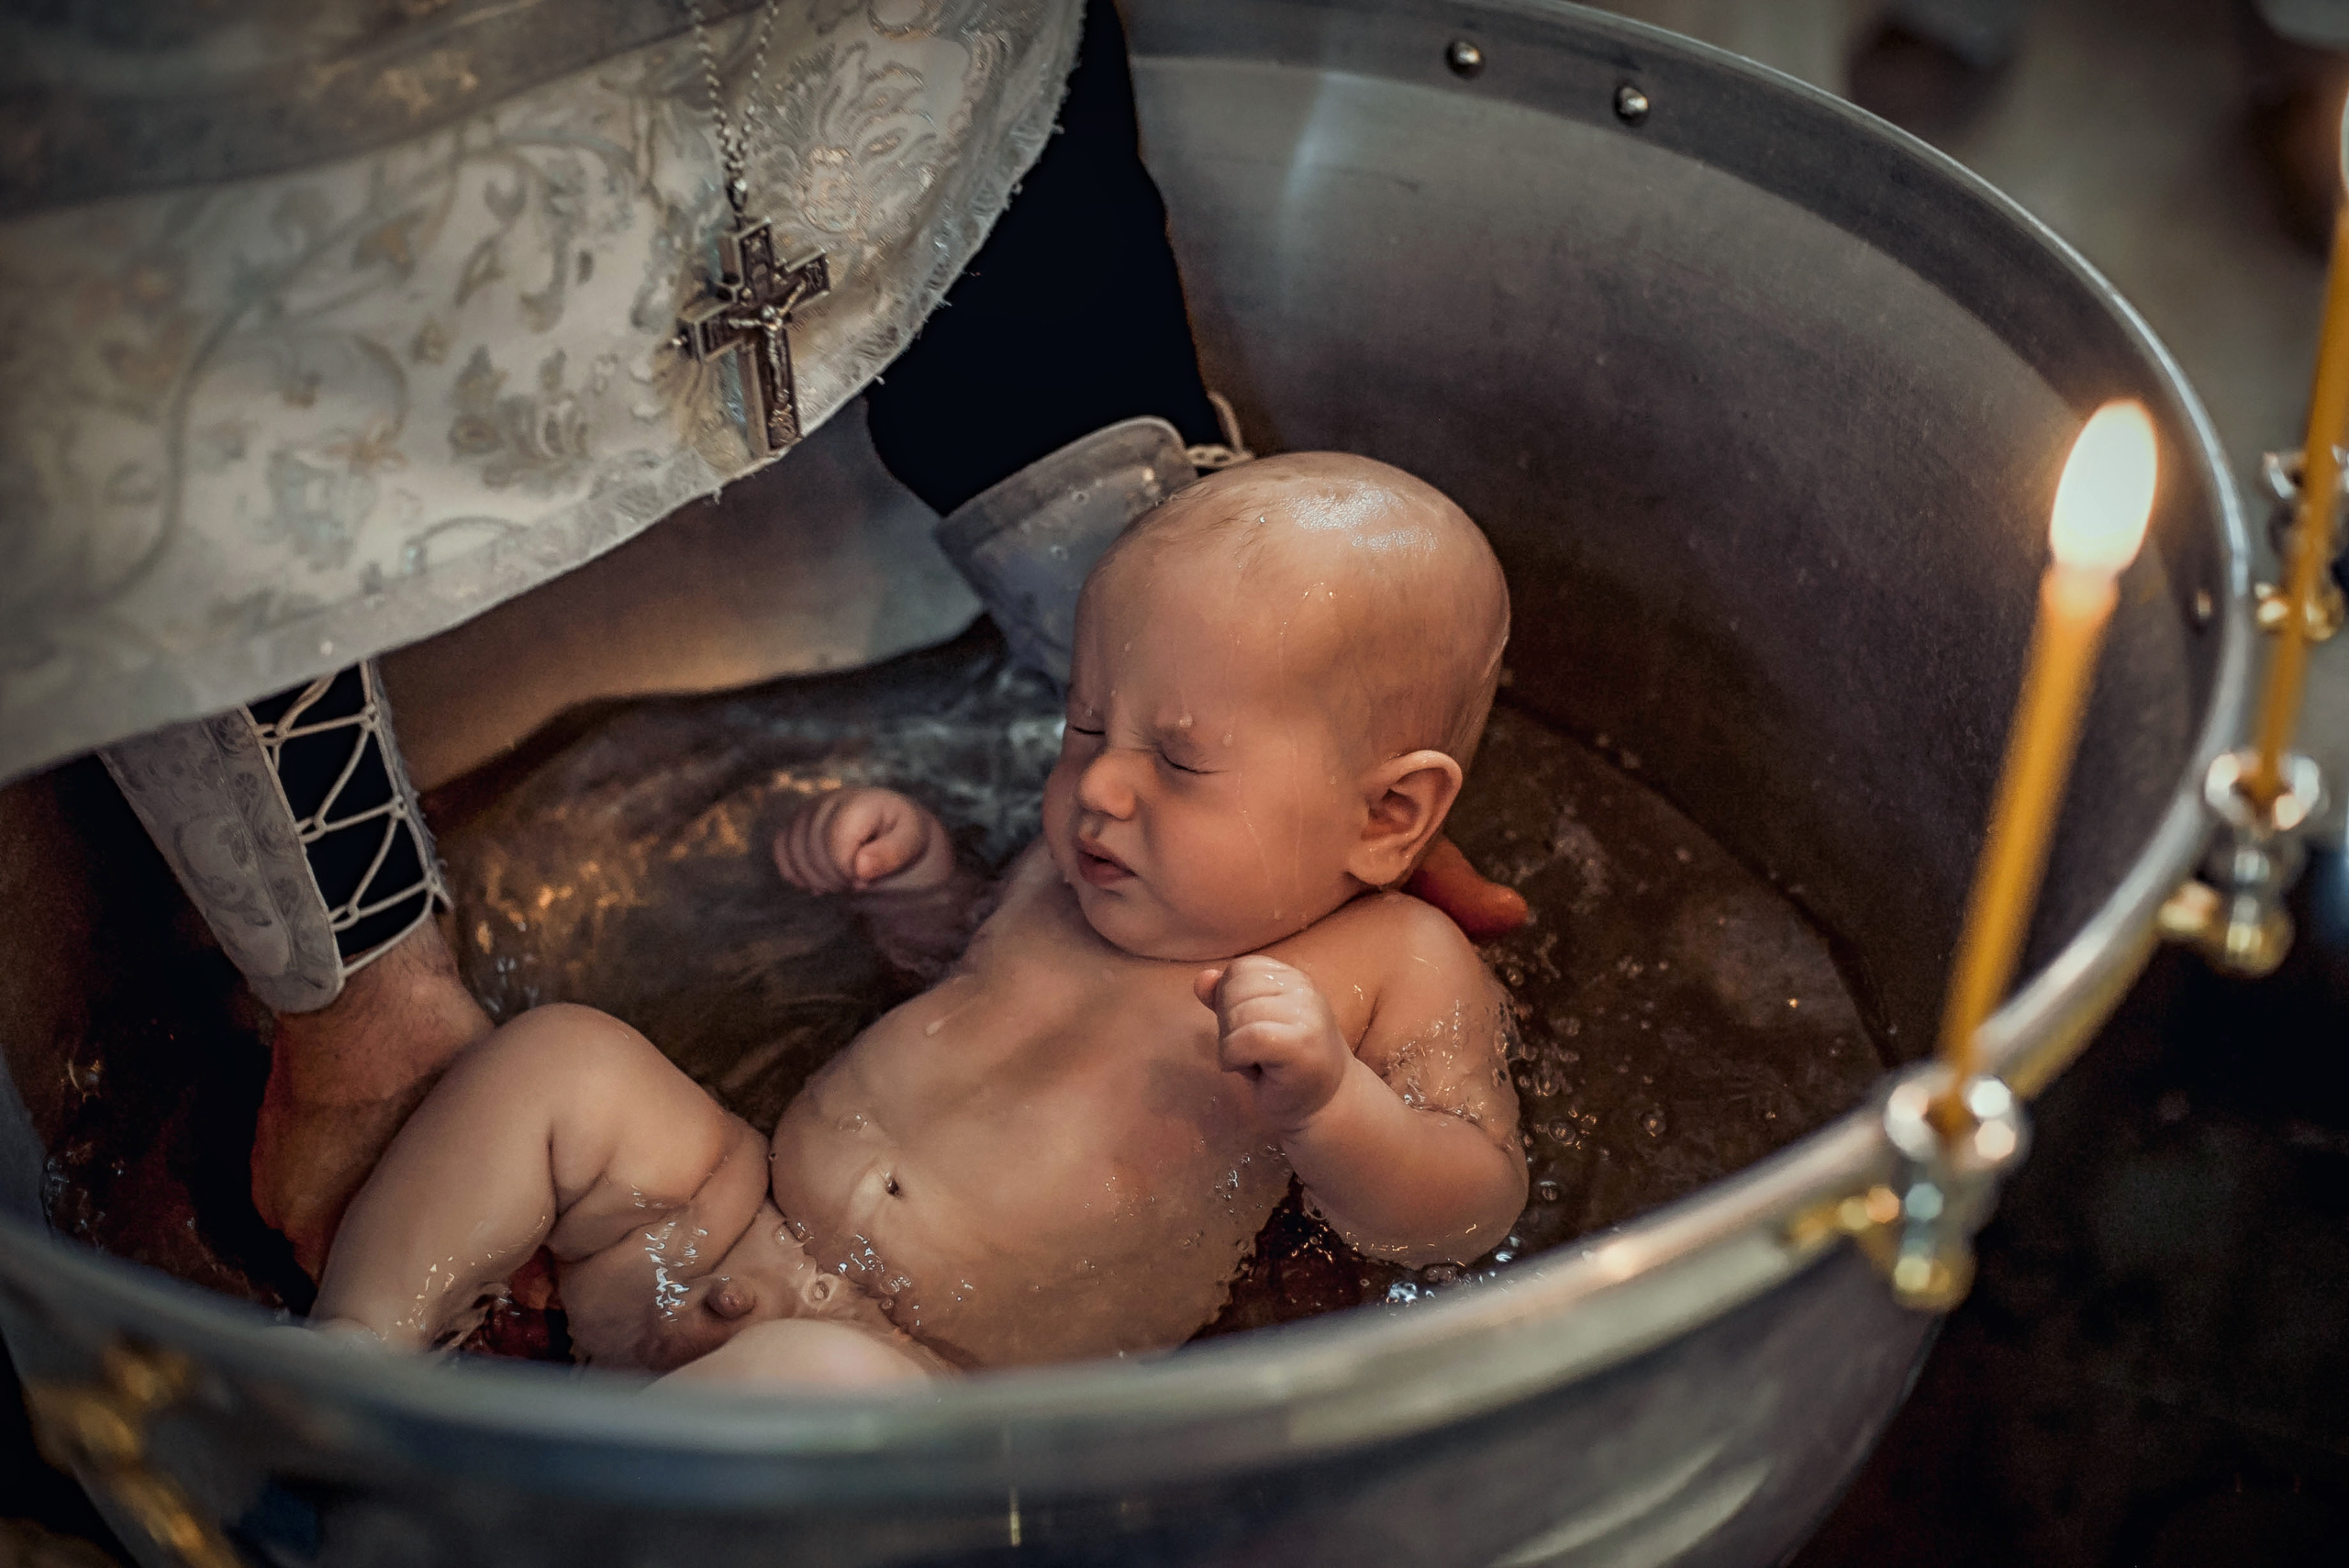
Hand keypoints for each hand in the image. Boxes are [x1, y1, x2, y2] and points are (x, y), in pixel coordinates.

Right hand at [773, 789, 951, 893]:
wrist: (891, 827)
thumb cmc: (902, 835)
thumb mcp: (910, 843)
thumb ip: (890, 853)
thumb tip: (860, 867)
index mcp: (859, 802)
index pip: (835, 843)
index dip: (847, 871)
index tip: (866, 879)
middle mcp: (828, 800)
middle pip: (812, 851)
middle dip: (833, 878)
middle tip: (856, 884)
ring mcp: (808, 810)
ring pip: (793, 851)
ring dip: (815, 878)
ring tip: (841, 881)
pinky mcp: (796, 823)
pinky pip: (780, 849)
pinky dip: (795, 872)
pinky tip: (819, 881)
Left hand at [1195, 956, 1350, 1133]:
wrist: (1326, 1105)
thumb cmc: (1285, 1066)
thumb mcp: (1252, 1025)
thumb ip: (1226, 999)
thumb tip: (1202, 979)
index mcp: (1294, 978)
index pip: (1241, 968)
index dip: (1228, 998)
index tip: (1248, 1029)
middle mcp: (1304, 990)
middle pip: (1235, 988)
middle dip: (1228, 1023)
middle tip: (1252, 1051)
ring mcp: (1306, 1015)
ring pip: (1237, 1015)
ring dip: (1231, 1046)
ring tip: (1255, 1061)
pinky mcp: (1300, 1043)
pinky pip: (1245, 1039)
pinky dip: (1234, 1058)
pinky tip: (1249, 1070)